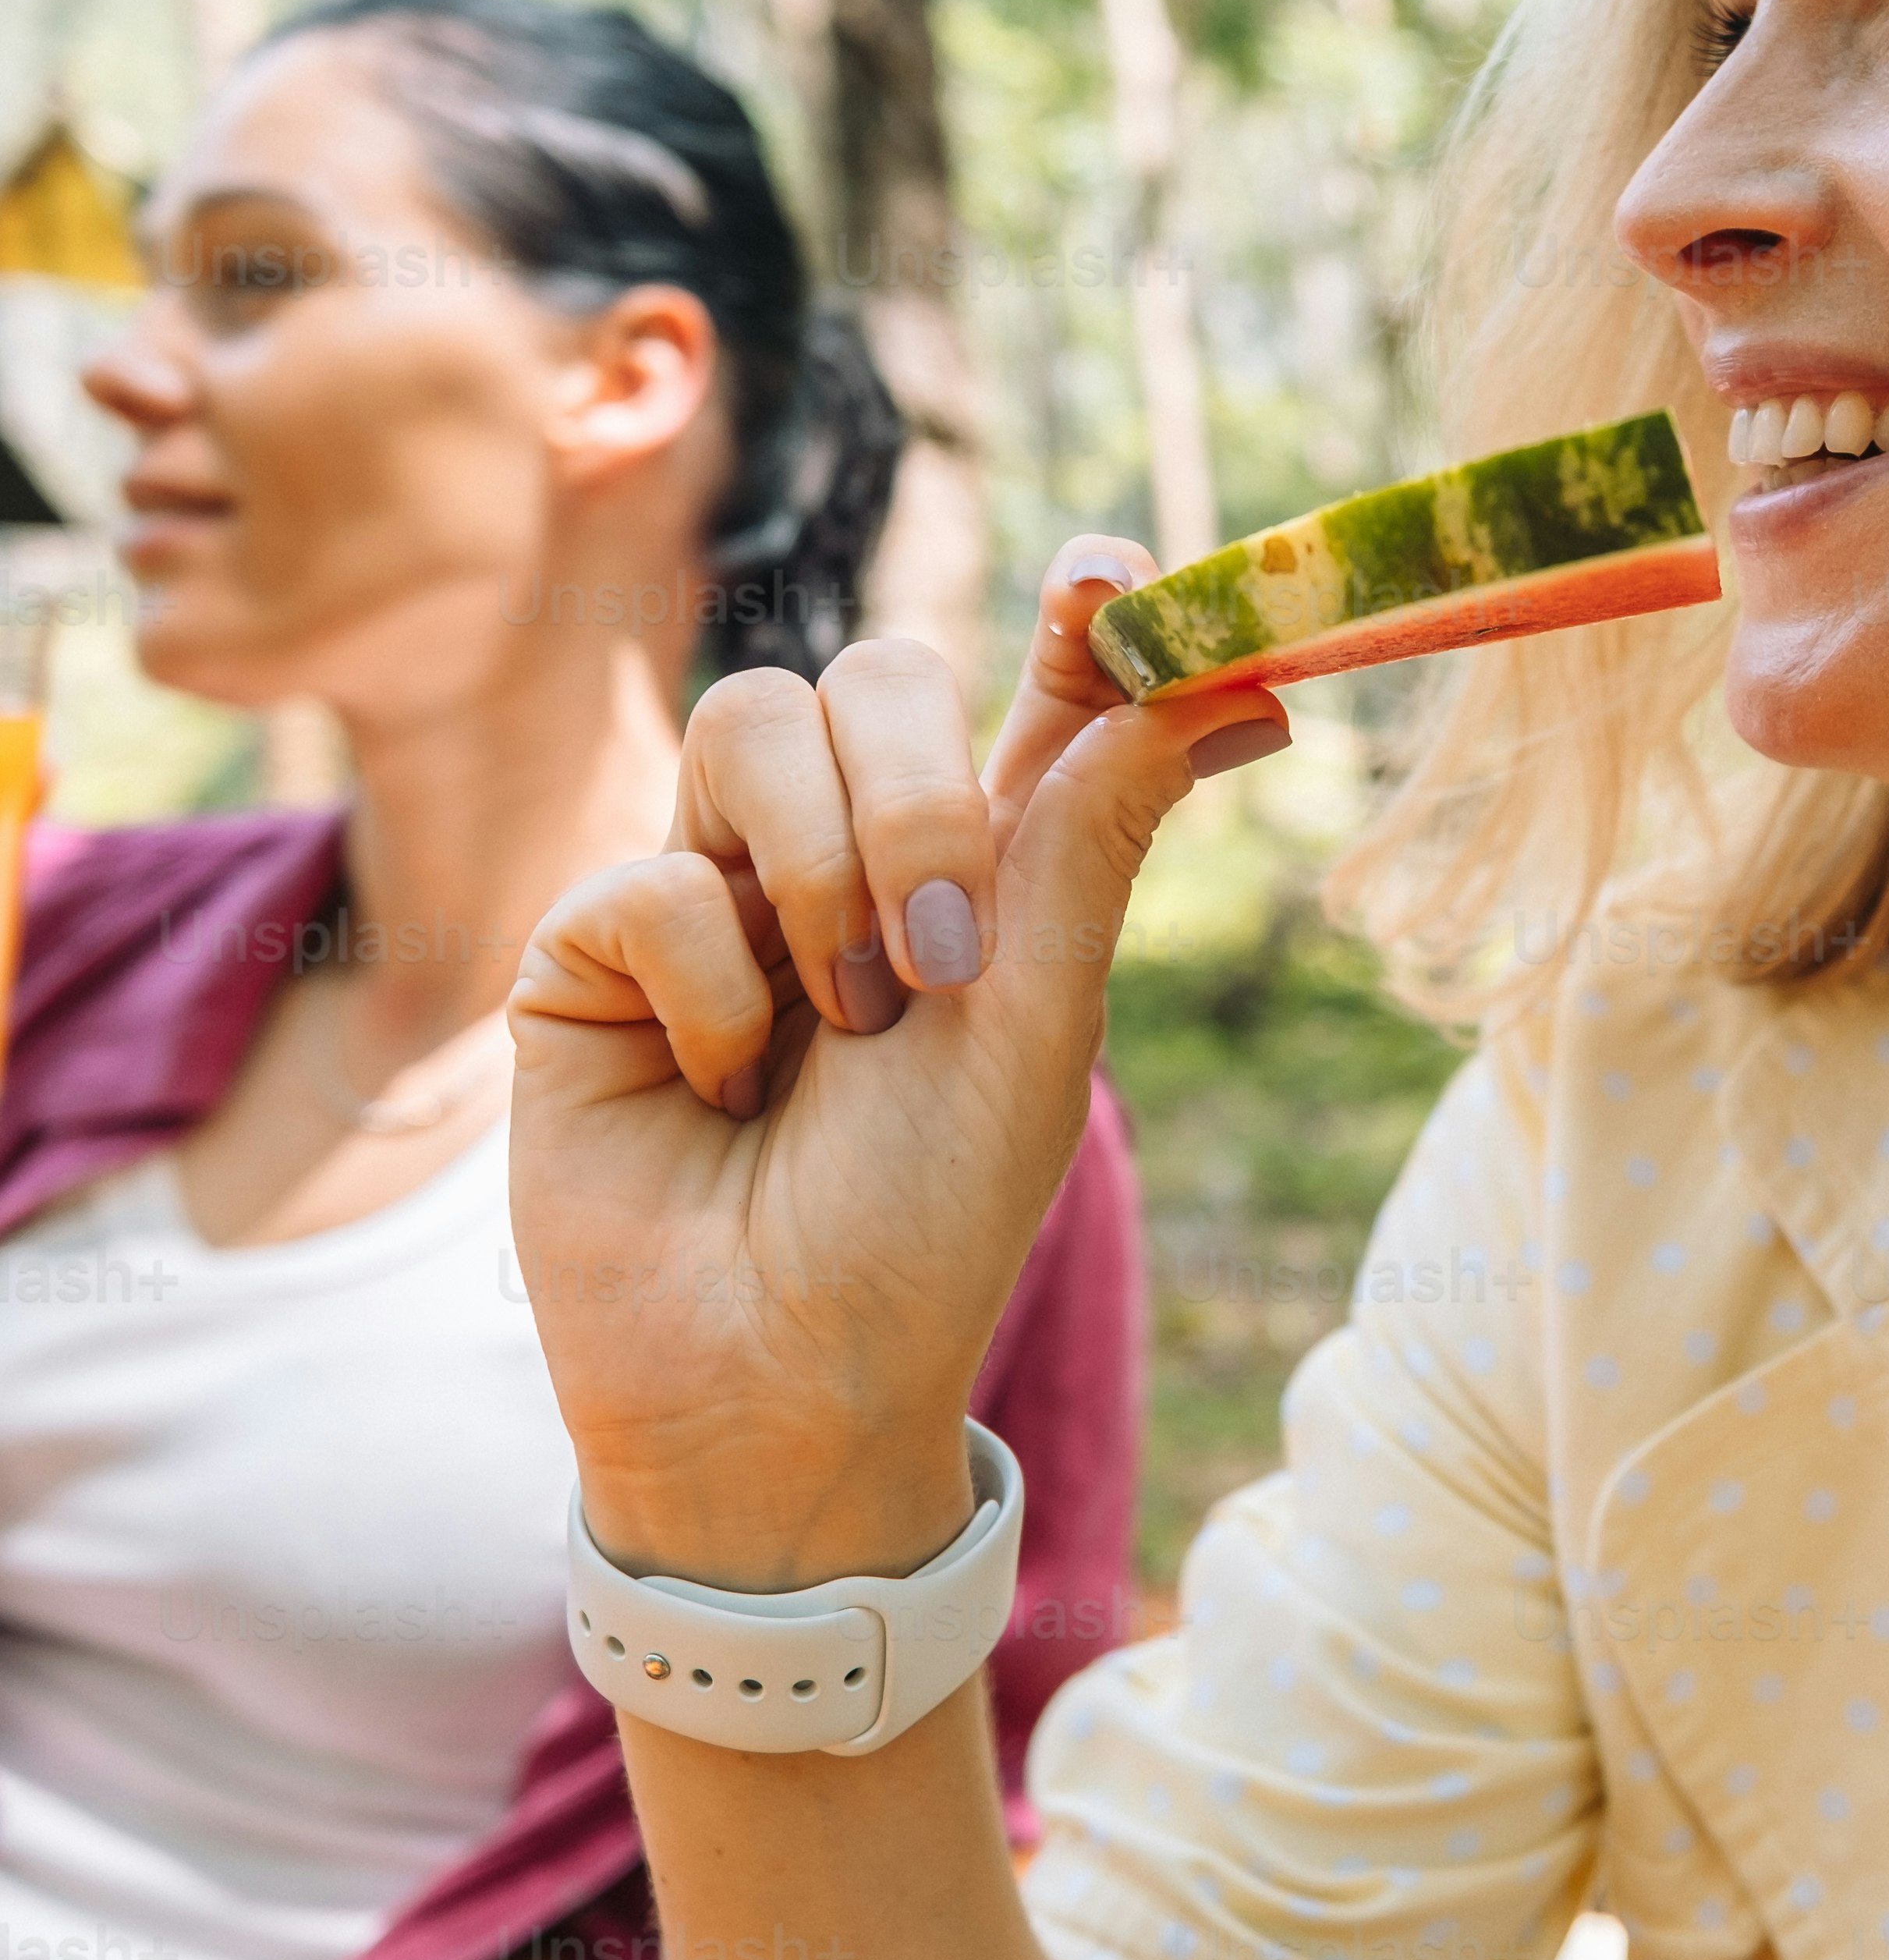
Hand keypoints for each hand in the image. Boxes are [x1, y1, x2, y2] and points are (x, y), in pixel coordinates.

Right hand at [506, 547, 1286, 1586]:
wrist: (777, 1384)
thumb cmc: (920, 1230)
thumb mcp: (1041, 1032)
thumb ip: (1096, 843)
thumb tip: (1227, 683)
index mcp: (979, 866)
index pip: (1037, 689)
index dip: (1082, 619)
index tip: (1117, 575)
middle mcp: (843, 849)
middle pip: (876, 671)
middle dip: (918, 796)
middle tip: (939, 960)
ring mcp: (710, 883)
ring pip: (750, 715)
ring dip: (818, 874)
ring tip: (840, 1023)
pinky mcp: (590, 945)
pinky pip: (651, 872)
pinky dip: (710, 989)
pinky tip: (717, 1088)